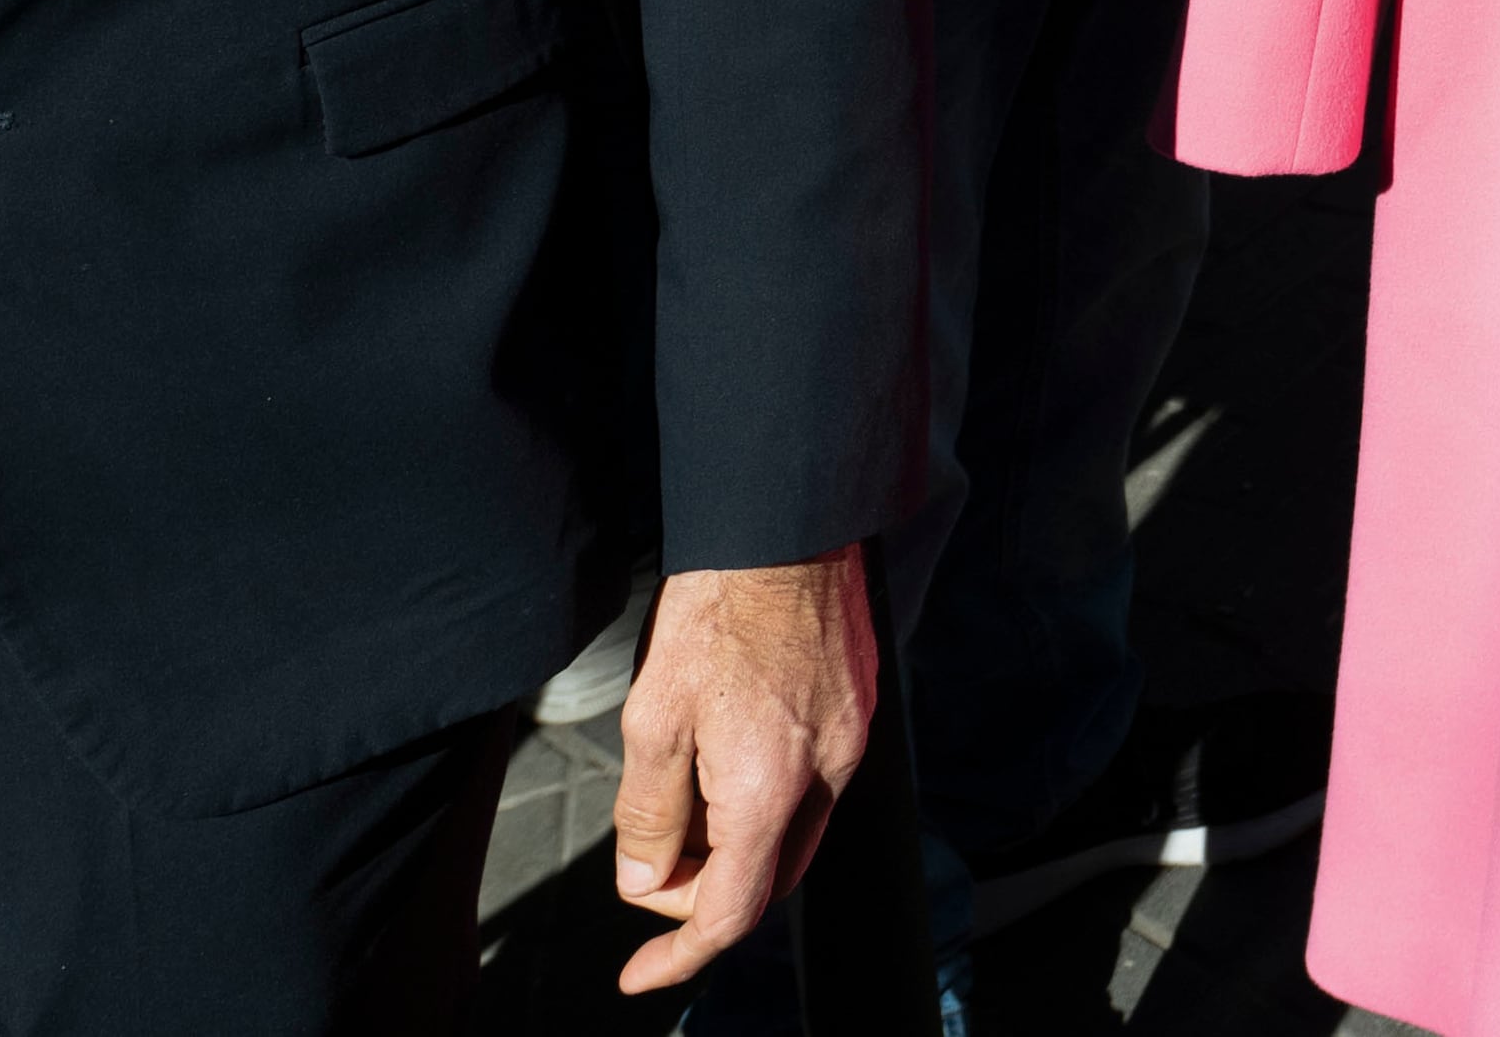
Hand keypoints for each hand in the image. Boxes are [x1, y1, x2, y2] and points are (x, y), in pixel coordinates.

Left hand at [612, 549, 877, 994]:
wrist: (786, 526)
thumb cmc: (718, 608)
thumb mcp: (652, 716)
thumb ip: (649, 810)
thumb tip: (647, 877)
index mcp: (770, 787)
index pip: (730, 910)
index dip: (680, 954)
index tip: (641, 974)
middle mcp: (827, 775)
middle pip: (769, 880)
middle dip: (704, 893)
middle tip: (650, 868)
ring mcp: (851, 740)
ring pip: (793, 834)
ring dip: (735, 844)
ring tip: (681, 799)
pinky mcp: (858, 708)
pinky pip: (814, 784)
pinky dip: (766, 799)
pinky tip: (726, 755)